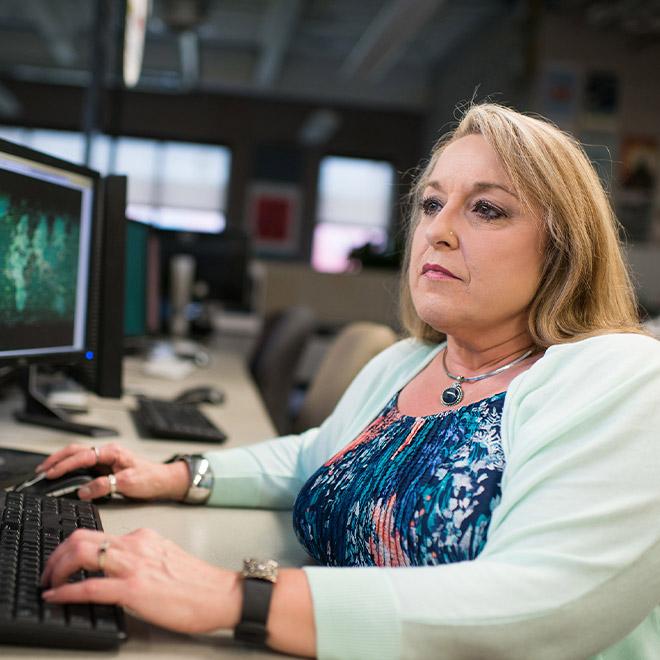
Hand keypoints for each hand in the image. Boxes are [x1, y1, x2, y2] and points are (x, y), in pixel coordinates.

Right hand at [35, 443, 189, 501]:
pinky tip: (62, 473)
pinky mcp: (106, 466)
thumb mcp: (128, 483)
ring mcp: (106, 458)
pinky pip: (84, 463)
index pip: (83, 455)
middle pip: (76, 450)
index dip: (65, 464)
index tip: (51, 473)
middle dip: (56, 459)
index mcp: (113, 452)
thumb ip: (104, 486)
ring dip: (61, 461)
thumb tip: (84, 490)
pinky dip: (70, 466)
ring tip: (46, 470)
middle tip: (41, 470)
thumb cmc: (150, 479)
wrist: (163, 481)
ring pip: (78, 455)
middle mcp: (108, 452)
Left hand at [41, 528, 240, 633]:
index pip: (97, 534)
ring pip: (81, 554)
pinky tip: (56, 598)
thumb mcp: (165, 559)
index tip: (61, 562)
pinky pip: (90, 588)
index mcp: (143, 537)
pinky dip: (66, 593)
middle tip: (47, 573)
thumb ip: (141, 558)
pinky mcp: (135, 589)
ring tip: (48, 584)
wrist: (220, 594)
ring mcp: (134, 565)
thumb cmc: (197, 583)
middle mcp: (136, 544)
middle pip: (81, 538)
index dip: (71, 549)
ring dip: (56, 570)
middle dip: (56, 556)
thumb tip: (115, 570)